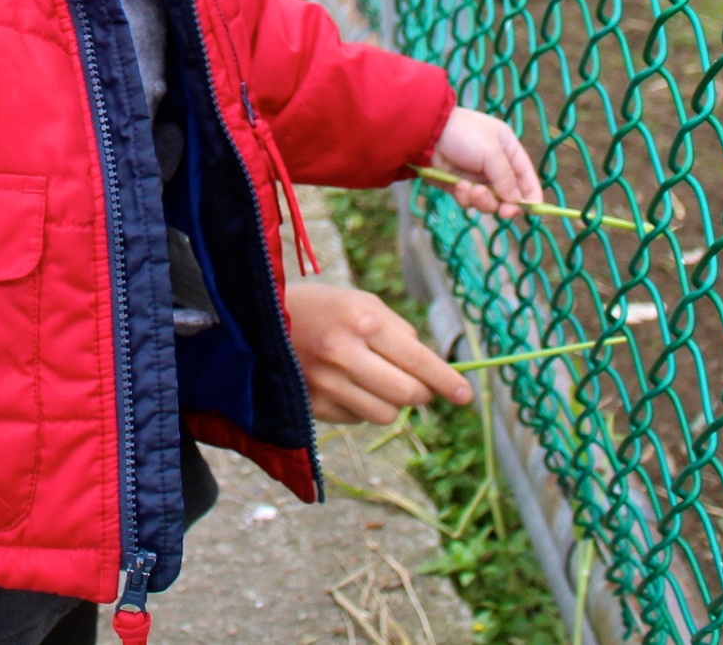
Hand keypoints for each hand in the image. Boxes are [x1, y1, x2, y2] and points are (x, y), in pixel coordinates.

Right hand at [285, 281, 471, 418]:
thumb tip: (433, 369)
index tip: (466, 395)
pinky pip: (356, 419)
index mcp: (362, 321)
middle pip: (407, 395)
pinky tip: (347, 386)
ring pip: (385, 415)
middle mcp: (344, 353)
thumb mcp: (361, 303)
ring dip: (392, 404)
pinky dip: (361, 407)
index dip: (446, 381)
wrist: (256, 318)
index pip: (418, 360)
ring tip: (377, 382)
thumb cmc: (320, 308)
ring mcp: (325, 382)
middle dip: (423, 394)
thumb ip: (399, 332)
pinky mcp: (311, 404)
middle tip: (421, 387)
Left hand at [433, 107, 542, 218]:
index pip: (526, 177)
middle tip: (502, 211)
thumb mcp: (491, 152)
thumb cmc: (463, 135)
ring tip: (471, 190)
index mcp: (508, 150)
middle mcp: (495, 165)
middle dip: (504, 204)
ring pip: (489, 202)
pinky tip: (458, 186)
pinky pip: (469, 201)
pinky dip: (465, 197)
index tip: (533, 212)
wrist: (426, 134)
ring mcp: (476, 176)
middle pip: (508, 195)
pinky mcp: (459, 186)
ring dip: (482, 200)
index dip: (531, 195)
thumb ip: (506, 178)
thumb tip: (516, 202)